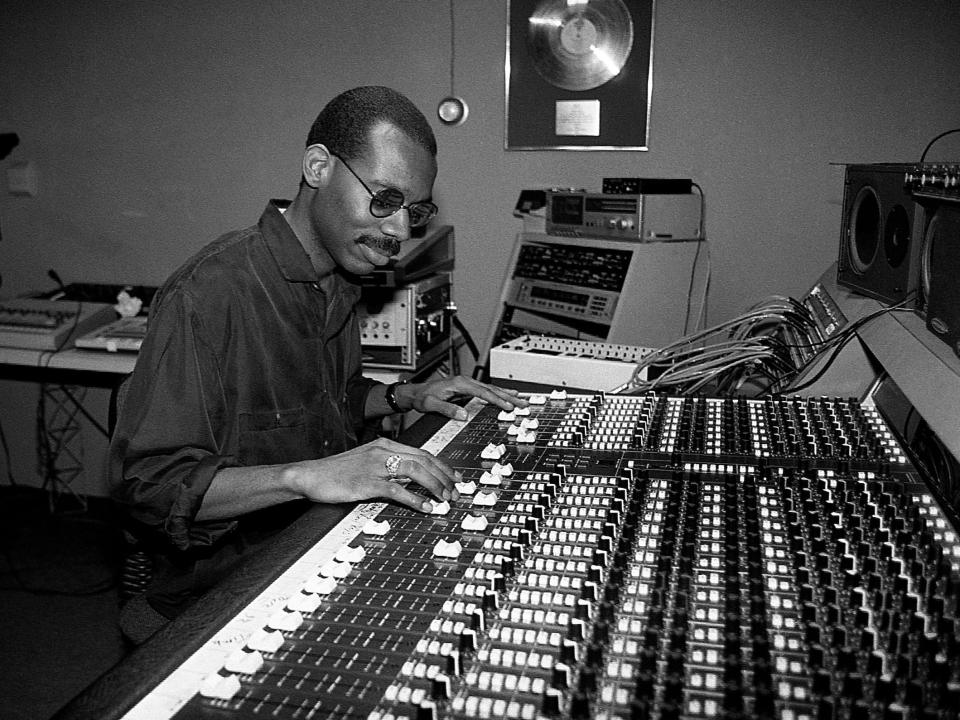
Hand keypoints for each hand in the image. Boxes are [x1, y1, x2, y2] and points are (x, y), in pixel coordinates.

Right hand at [285, 437, 459, 513]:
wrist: (310, 475)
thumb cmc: (337, 472)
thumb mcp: (367, 462)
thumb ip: (389, 468)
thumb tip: (412, 481)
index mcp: (385, 445)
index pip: (423, 453)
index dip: (443, 466)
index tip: (456, 478)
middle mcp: (383, 451)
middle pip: (424, 460)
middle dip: (445, 477)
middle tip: (456, 492)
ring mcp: (375, 466)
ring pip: (415, 471)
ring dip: (435, 486)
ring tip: (445, 499)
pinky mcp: (366, 482)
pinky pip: (397, 490)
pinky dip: (415, 499)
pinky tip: (425, 507)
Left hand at [402, 375, 527, 420]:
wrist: (415, 393)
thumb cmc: (422, 398)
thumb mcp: (430, 405)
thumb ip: (446, 409)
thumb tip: (463, 414)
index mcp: (459, 384)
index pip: (483, 392)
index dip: (497, 399)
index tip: (508, 406)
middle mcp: (465, 382)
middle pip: (491, 389)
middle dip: (508, 396)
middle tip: (522, 403)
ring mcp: (467, 384)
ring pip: (491, 389)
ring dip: (506, 394)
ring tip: (521, 399)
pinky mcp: (467, 389)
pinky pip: (487, 391)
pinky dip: (498, 394)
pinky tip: (506, 396)